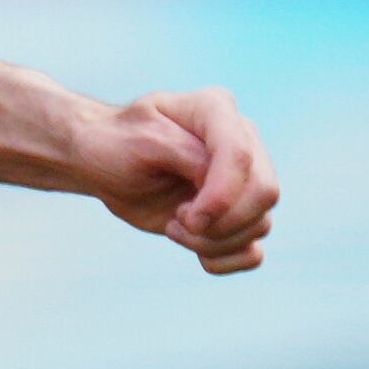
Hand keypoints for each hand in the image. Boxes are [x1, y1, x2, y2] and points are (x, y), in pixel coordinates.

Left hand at [81, 87, 277, 273]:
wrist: (104, 164)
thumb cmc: (115, 145)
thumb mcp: (137, 140)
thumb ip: (181, 153)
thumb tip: (213, 180)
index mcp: (215, 109)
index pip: (240, 155)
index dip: (220, 195)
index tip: (183, 217)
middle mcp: (240, 139)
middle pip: (264, 192)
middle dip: (220, 222)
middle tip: (177, 220)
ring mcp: (243, 177)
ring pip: (260, 224)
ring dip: (213, 241)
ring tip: (174, 226)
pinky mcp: (235, 213)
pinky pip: (252, 251)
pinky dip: (225, 260)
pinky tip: (194, 249)